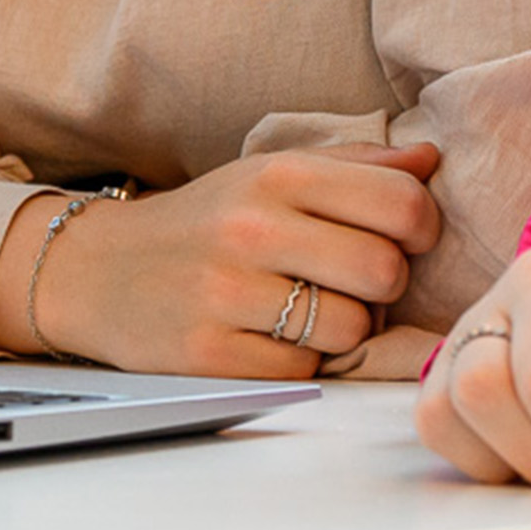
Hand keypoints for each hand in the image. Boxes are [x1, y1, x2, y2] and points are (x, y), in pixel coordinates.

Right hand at [0, 143, 440, 373]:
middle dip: (383, 284)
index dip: (421, 228)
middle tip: (355, 281)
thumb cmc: (207, 218)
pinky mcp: (208, 354)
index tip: (405, 238)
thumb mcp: (274, 171)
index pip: (401, 202)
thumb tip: (431, 158)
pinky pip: (303, 371)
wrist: (99, 269)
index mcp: (280, 174)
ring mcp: (228, 293)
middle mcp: (253, 227)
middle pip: (384, 271)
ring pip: (348, 329)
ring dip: (344, 329)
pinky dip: (300, 361)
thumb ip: (358, 163)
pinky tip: (271, 336)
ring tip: (311, 309)